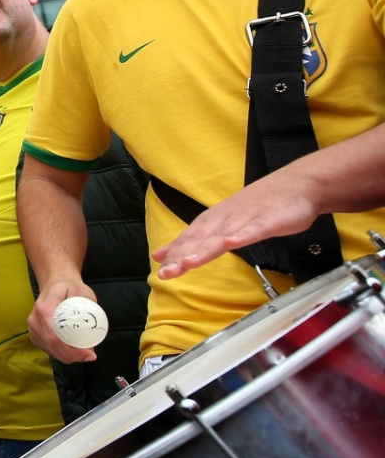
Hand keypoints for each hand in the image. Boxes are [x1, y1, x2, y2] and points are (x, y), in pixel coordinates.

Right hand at [28, 278, 99, 363]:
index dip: (72, 351)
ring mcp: (32, 328)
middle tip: (91, 355)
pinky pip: (48, 349)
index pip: (55, 337)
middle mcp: (34, 320)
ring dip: (68, 356)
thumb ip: (88, 308)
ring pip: (50, 350)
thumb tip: (93, 332)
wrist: (54, 282)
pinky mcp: (35, 334)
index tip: (90, 353)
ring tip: (84, 353)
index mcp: (44, 309)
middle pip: (52, 347)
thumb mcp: (81, 291)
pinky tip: (73, 351)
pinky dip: (62, 354)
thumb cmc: (69, 286)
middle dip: (73, 356)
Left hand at [153, 184, 317, 279]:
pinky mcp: (269, 220)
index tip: (159, 270)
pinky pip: (254, 229)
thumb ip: (200, 238)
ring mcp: (246, 218)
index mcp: (215, 220)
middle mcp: (225, 218)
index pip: (189, 239)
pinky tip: (232, 243)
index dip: (174, 254)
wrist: (297, 184)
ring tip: (188, 263)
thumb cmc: (262, 206)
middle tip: (165, 273)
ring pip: (222, 236)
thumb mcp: (227, 221)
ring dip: (204, 250)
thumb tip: (168, 253)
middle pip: (200, 240)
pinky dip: (242, 236)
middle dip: (181, 256)